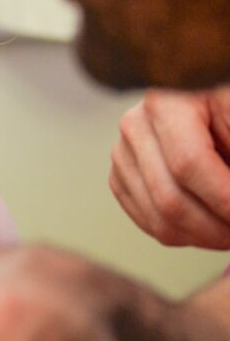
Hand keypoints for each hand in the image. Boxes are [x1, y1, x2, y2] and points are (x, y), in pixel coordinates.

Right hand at [110, 86, 229, 247]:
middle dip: (218, 228)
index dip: (225, 200)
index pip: (189, 164)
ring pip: (160, 220)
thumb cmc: (229, 106)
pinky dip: (189, 236)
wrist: (213, 104)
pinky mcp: (121, 176)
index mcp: (166, 103)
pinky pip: (151, 223)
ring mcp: (123, 153)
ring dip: (207, 237)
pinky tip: (215, 224)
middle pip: (170, 199)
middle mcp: (135, 127)